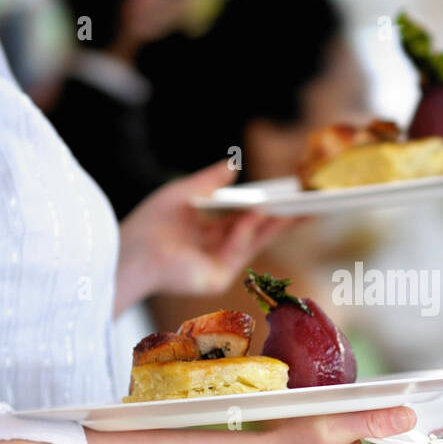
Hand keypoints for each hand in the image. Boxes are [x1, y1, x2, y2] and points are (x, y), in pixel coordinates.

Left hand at [114, 162, 295, 313]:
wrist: (130, 253)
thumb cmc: (149, 224)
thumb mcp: (184, 193)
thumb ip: (209, 180)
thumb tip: (233, 165)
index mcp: (208, 232)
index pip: (245, 219)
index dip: (269, 207)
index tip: (292, 196)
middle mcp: (216, 250)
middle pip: (258, 232)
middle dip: (285, 219)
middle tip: (312, 204)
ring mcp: (219, 266)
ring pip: (255, 242)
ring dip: (277, 224)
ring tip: (298, 204)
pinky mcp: (216, 278)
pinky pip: (238, 250)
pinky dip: (248, 230)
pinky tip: (261, 211)